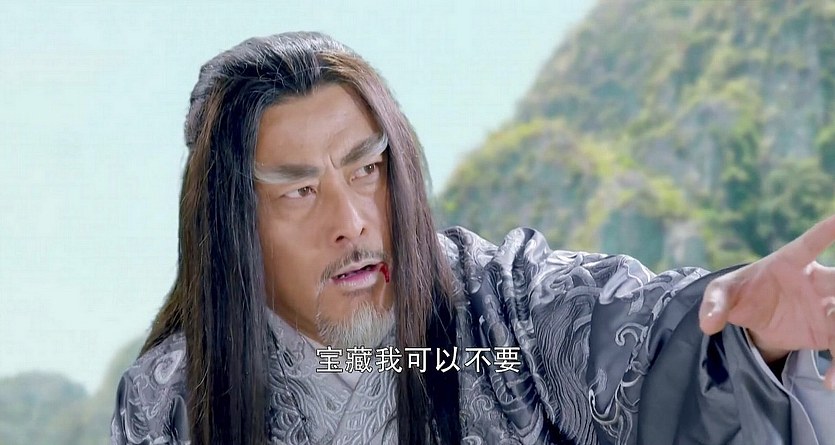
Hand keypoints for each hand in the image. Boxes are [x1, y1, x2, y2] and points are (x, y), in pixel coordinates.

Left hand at [698, 214, 834, 388]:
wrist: (755, 321)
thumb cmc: (741, 294)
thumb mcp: (721, 294)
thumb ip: (713, 304)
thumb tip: (707, 324)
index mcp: (790, 262)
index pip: (808, 244)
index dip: (824, 232)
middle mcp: (816, 280)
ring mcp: (827, 305)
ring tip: (832, 351)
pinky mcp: (829, 331)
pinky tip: (830, 382)